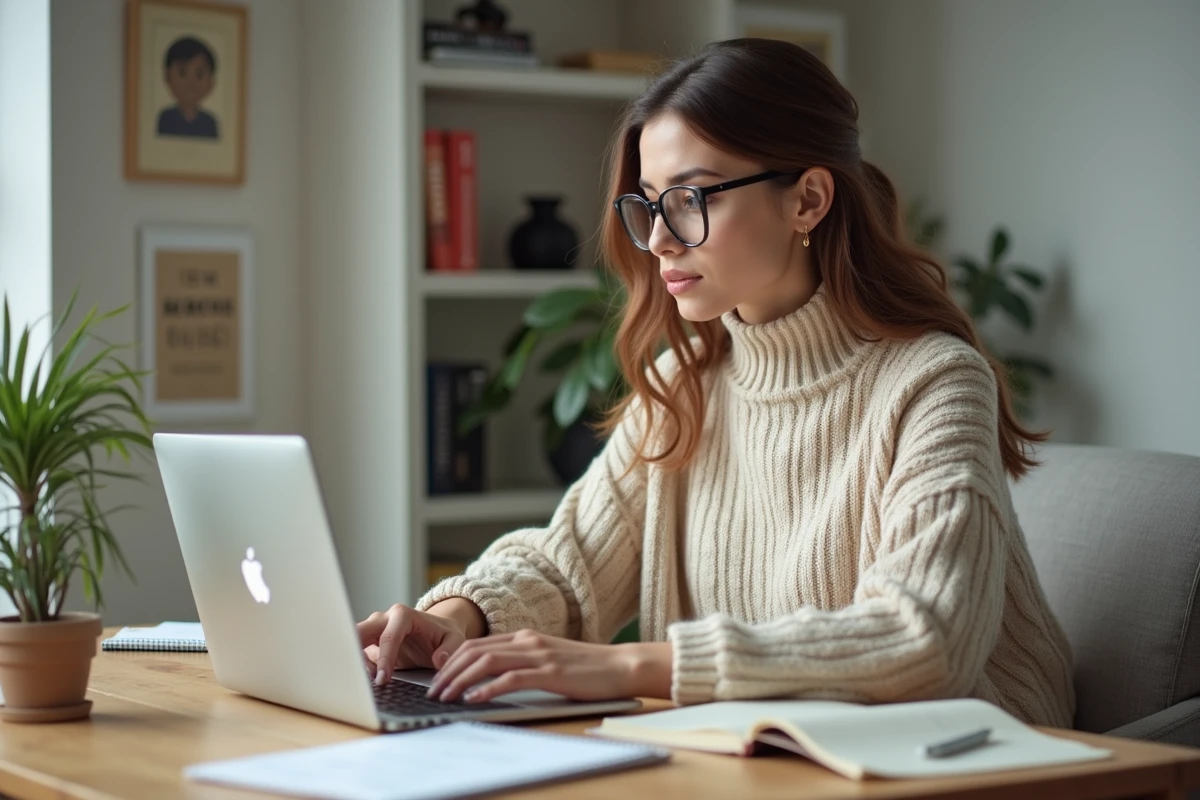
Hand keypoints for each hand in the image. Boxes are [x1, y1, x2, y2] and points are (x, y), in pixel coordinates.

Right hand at [357, 604, 467, 685]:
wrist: (436, 632)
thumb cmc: (444, 635)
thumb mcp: (455, 639)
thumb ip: (450, 650)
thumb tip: (439, 661)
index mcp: (403, 615)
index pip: (388, 636)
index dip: (384, 658)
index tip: (383, 679)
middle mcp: (384, 619)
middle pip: (359, 632)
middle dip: (354, 653)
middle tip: (360, 680)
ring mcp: (374, 630)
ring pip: (352, 643)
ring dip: (354, 663)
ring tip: (364, 685)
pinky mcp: (370, 644)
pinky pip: (356, 655)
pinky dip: (357, 668)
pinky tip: (365, 683)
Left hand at [426, 629, 670, 703]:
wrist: (621, 666)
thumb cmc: (587, 668)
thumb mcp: (549, 659)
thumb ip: (522, 663)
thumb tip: (491, 680)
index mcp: (524, 637)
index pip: (476, 644)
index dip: (452, 661)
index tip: (437, 679)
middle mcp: (527, 641)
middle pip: (474, 651)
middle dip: (448, 672)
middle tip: (432, 691)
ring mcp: (538, 655)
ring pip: (486, 662)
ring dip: (460, 680)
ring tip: (445, 697)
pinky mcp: (550, 672)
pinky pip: (510, 679)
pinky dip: (487, 689)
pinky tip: (474, 700)